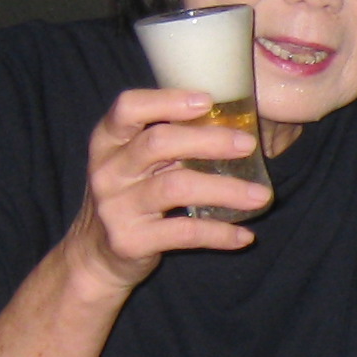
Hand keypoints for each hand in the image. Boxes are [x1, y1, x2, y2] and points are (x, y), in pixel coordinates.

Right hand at [66, 89, 270, 289]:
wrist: (95, 256)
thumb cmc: (129, 198)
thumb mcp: (134, 164)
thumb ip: (168, 143)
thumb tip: (233, 124)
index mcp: (108, 142)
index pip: (128, 108)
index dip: (167, 100)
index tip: (207, 100)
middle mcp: (108, 171)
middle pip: (158, 143)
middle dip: (209, 140)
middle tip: (248, 144)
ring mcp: (116, 207)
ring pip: (176, 187)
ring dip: (225, 189)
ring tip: (261, 195)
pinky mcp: (130, 241)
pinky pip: (184, 232)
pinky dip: (219, 234)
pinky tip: (245, 236)